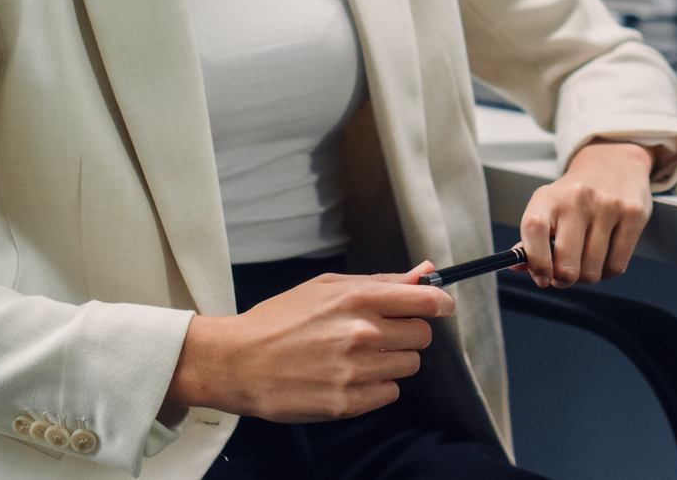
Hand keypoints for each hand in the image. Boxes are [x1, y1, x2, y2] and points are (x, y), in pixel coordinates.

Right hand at [166, 265, 453, 422]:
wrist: (237, 362)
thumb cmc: (281, 319)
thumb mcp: (328, 287)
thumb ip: (382, 282)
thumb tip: (427, 273)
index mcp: (358, 300)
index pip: (426, 303)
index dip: (439, 305)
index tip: (439, 308)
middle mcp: (361, 334)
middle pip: (421, 337)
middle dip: (407, 334)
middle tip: (380, 334)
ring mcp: (354, 371)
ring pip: (408, 367)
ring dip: (392, 361)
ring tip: (359, 356)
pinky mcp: (345, 403)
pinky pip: (389, 394)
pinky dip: (377, 387)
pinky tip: (350, 377)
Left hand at [518, 140, 654, 287]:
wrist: (614, 163)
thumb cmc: (575, 195)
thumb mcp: (548, 205)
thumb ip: (532, 238)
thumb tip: (516, 267)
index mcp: (549, 197)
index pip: (534, 230)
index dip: (537, 262)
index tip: (542, 278)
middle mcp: (578, 198)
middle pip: (567, 265)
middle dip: (564, 279)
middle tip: (565, 274)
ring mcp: (608, 206)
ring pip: (592, 271)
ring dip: (587, 276)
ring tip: (586, 260)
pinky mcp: (633, 215)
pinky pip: (616, 266)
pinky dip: (607, 271)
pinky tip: (604, 257)